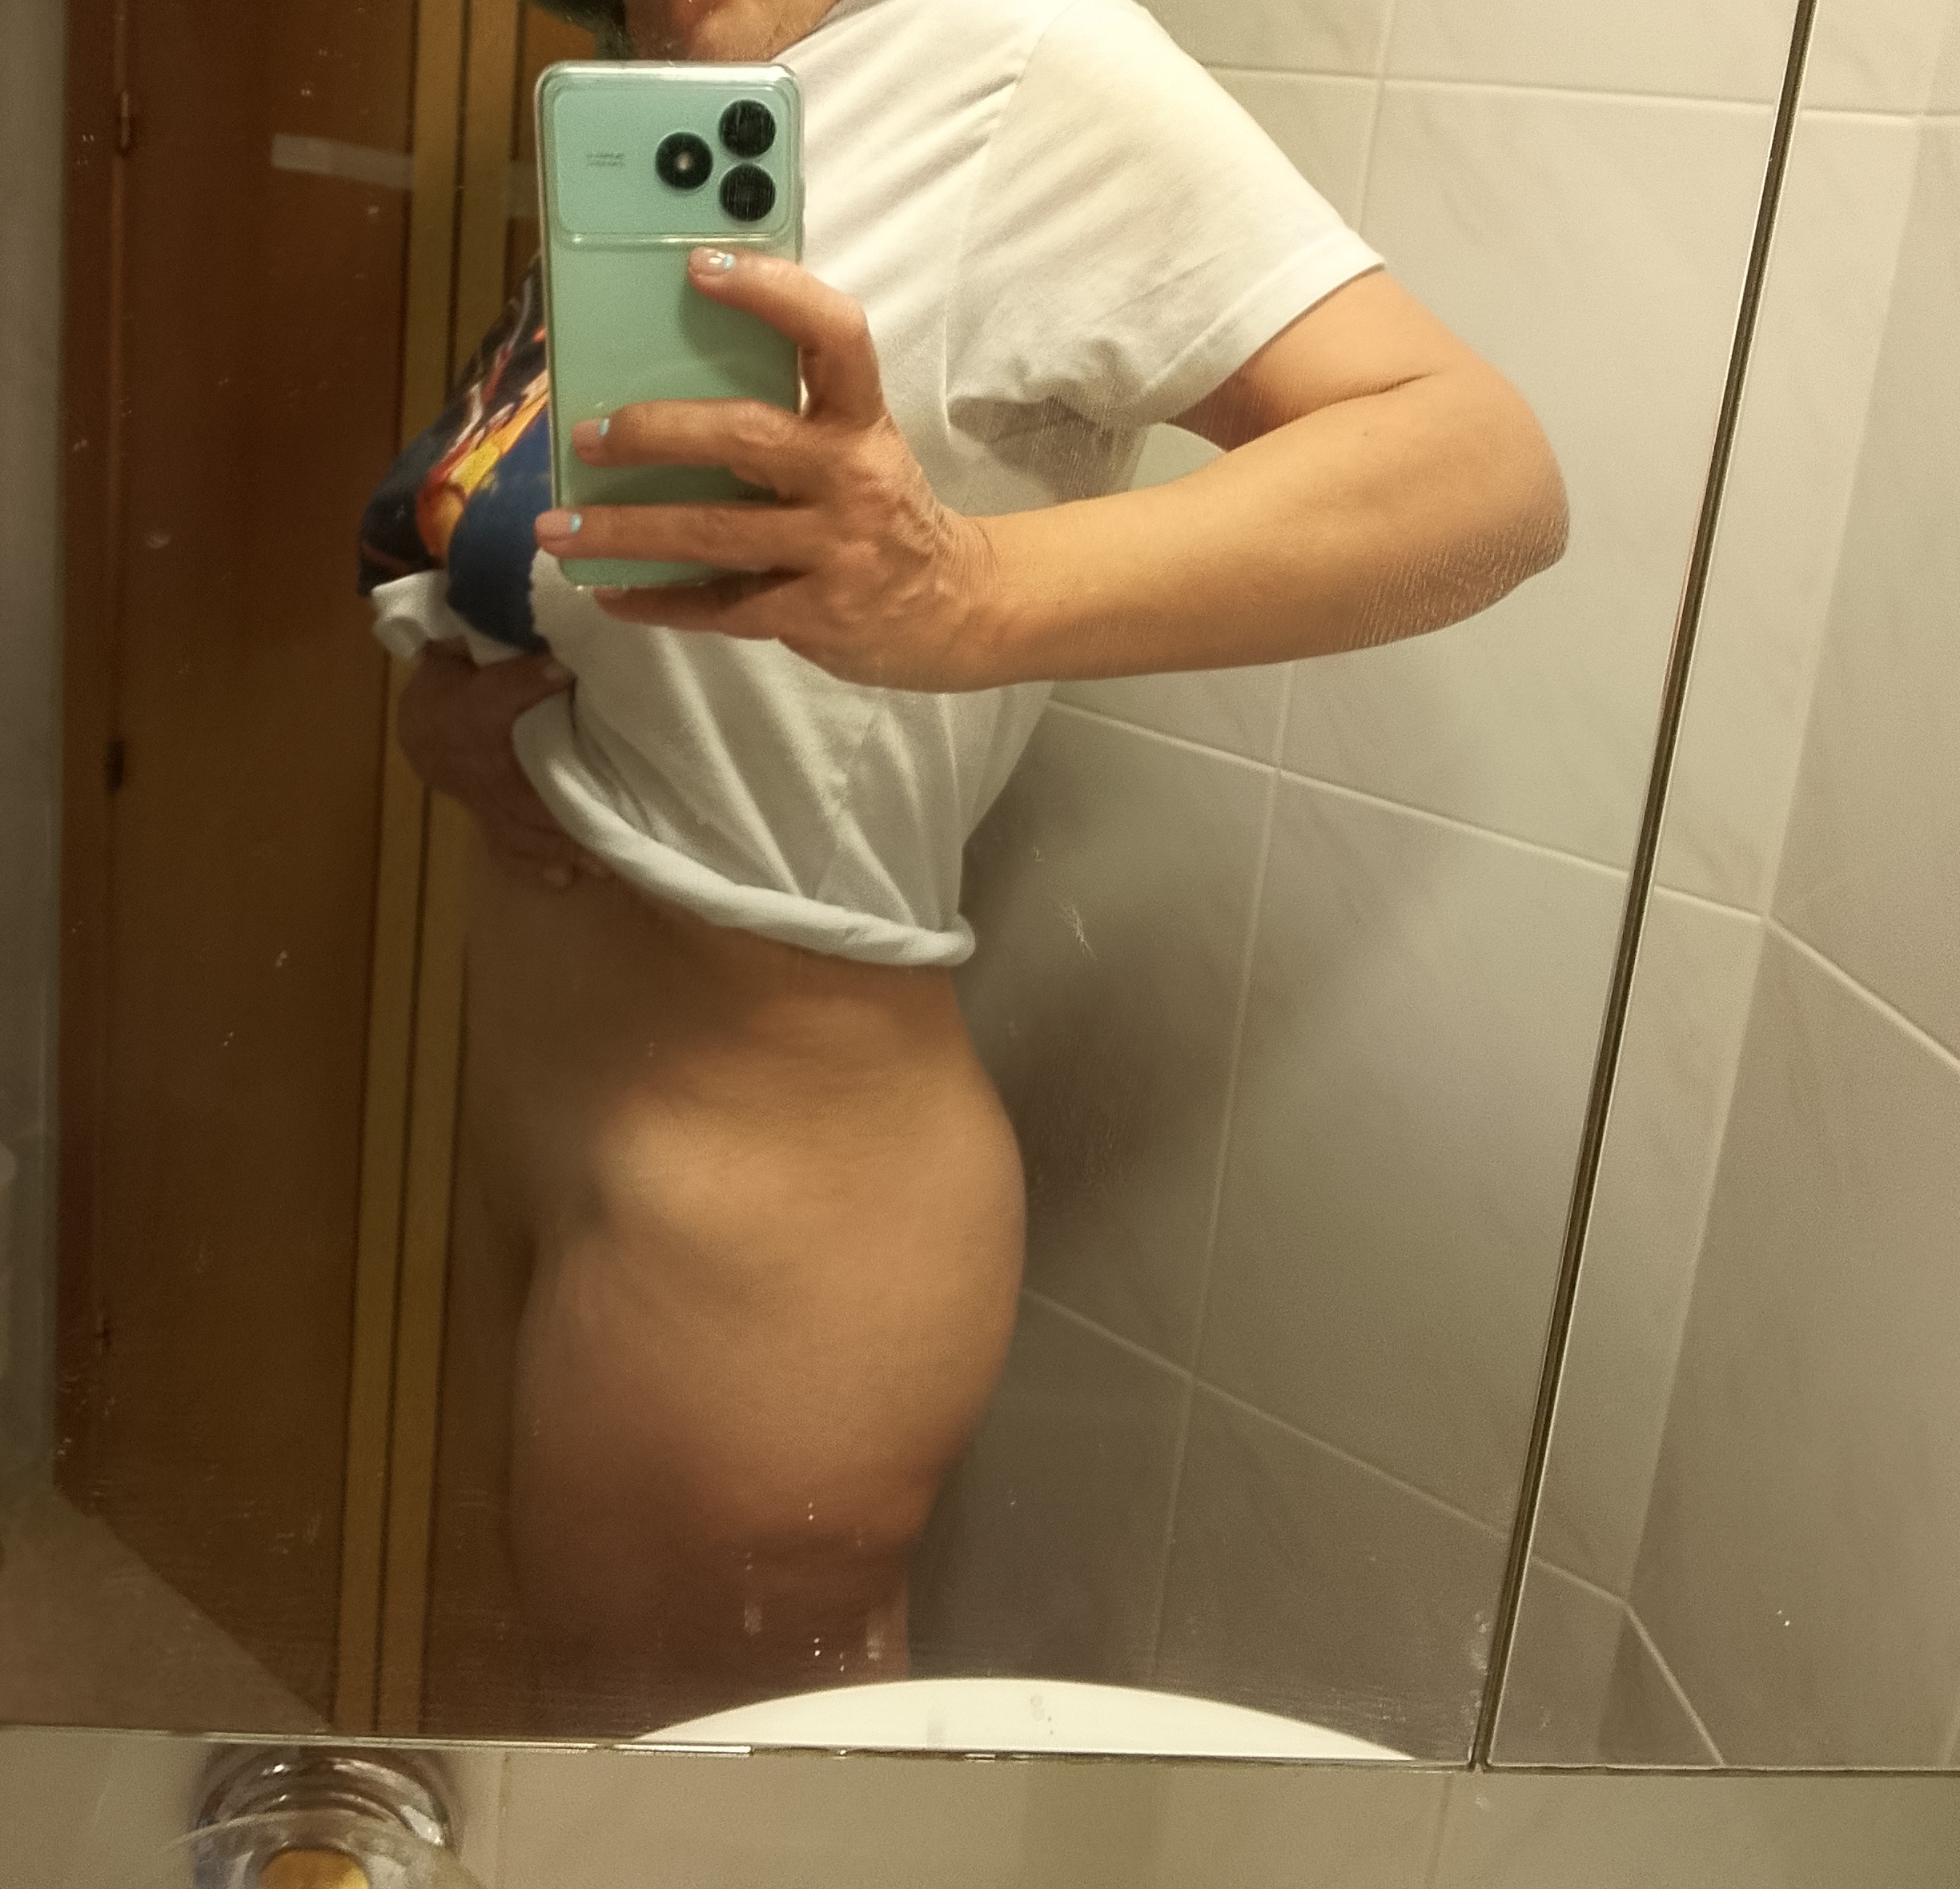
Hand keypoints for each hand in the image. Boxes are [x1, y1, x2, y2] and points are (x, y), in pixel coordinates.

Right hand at [395, 645, 605, 889]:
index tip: (563, 670)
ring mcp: (477, 795)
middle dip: (562, 814)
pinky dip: (532, 865)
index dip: (525, 682)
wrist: (420, 722)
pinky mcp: (484, 815)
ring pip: (515, 827)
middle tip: (609, 827)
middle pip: (518, 791)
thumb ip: (506, 644)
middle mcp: (472, 760)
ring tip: (601, 863)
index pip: (495, 693)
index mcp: (469, 708)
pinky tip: (562, 880)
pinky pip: (504, 845)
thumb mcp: (473, 652)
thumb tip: (555, 641)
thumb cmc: (461, 682)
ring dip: (557, 847)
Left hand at [533, 247, 1001, 691]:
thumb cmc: (887, 515)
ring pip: (715, 534)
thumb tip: (672, 383)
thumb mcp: (860, 450)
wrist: (960, 609)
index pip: (832, 336)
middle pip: (746, 438)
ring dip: (626, 532)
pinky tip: (612, 593)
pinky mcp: (816, 615)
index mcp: (862, 423)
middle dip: (653, 433)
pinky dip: (659, 601)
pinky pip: (722, 608)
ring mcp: (835, 551)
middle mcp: (852, 479)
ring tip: (558, 530)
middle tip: (587, 436)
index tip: (699, 269)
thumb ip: (794, 416)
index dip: (772, 292)